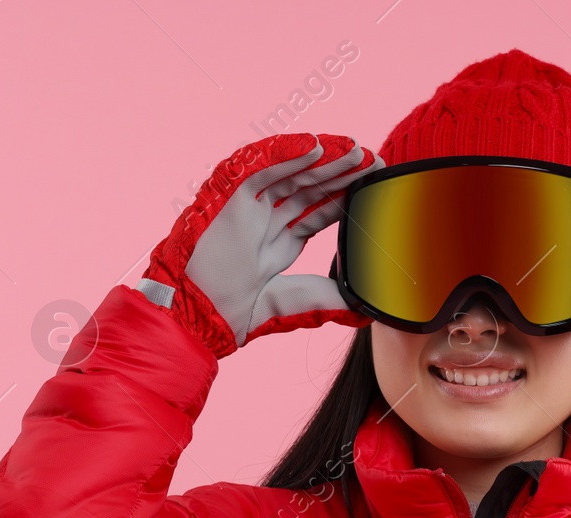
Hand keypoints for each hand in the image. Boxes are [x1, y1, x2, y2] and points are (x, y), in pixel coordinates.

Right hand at [135, 133, 381, 358]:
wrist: (197, 316)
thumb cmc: (232, 313)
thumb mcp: (293, 301)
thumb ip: (328, 300)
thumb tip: (366, 309)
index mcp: (277, 242)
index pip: (318, 210)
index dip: (344, 196)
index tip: (373, 185)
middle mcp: (265, 220)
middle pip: (310, 187)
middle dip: (342, 174)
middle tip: (373, 161)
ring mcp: (249, 207)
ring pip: (292, 174)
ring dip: (323, 160)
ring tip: (355, 151)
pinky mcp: (231, 198)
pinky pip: (262, 169)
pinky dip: (287, 156)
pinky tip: (316, 148)